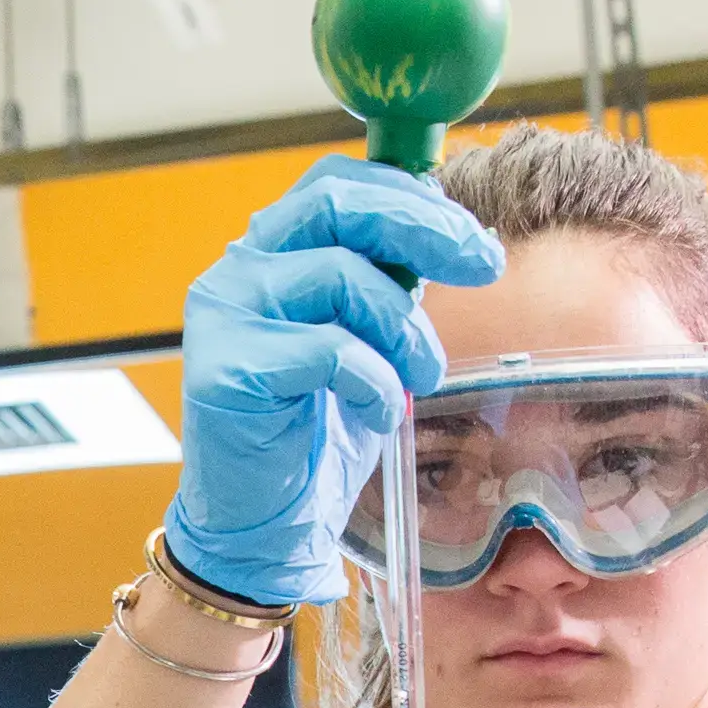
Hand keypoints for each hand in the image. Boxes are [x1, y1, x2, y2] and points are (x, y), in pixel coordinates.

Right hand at [159, 158, 503, 609]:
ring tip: (423, 374)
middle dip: (424, 228)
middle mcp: (237, 272)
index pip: (337, 182)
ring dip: (405, 326)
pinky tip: (381, 410)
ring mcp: (224, 317)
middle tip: (483, 266)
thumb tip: (452, 234)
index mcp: (270, 253)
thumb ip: (385, 283)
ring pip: (339, 275)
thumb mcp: (365, 339)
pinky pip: (328, 349)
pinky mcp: (225, 371)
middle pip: (337, 204)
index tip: (472, 239)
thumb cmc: (316, 432)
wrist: (266, 525)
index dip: (412, 194)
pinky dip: (374, 379)